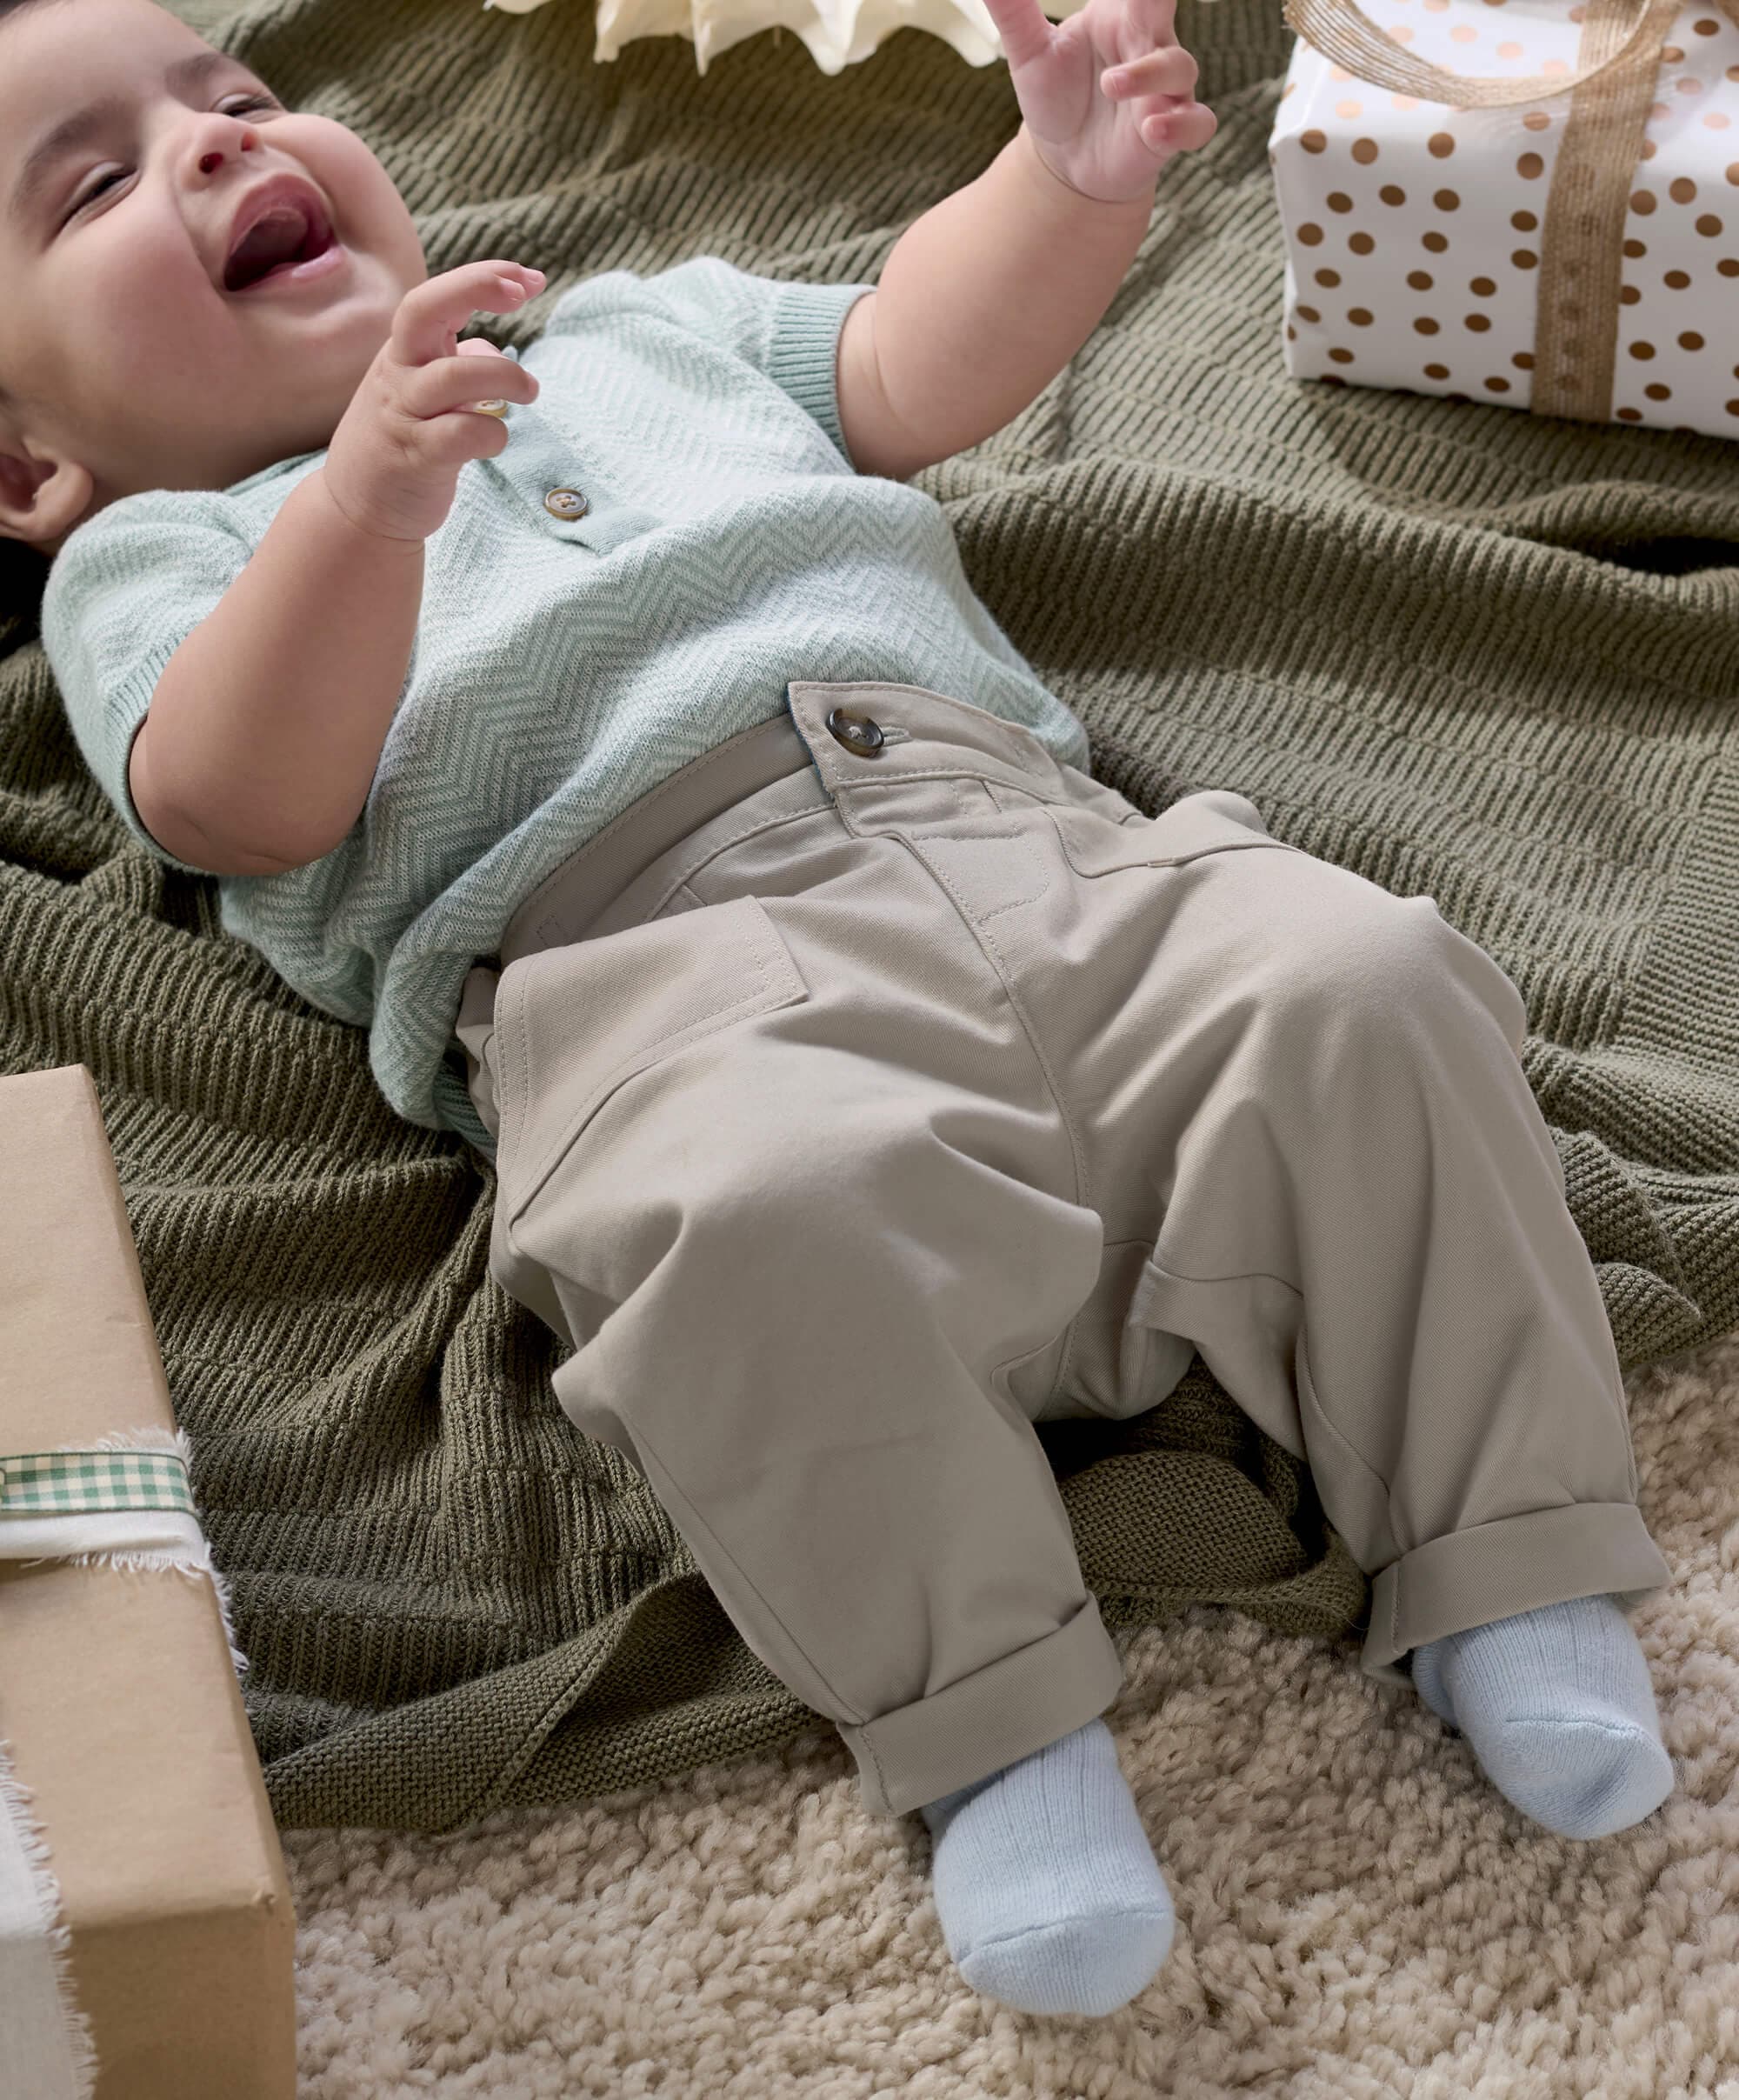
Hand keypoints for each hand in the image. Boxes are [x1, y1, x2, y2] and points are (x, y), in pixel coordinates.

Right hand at [323, 259, 545, 544]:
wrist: (356, 509)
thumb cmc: (399, 444)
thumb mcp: (422, 394)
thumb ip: (455, 366)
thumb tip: (487, 348)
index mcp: (404, 352)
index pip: (435, 296)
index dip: (483, 278)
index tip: (530, 279)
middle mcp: (399, 373)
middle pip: (425, 309)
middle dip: (476, 288)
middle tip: (521, 296)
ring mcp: (404, 414)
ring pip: (455, 376)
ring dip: (505, 376)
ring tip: (530, 391)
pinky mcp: (415, 458)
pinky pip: (462, 434)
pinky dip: (492, 433)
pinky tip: (495, 440)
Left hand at [980, 0, 1216, 205]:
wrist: (1065, 165)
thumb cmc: (1056, 98)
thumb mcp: (1029, 54)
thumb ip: (1014, 12)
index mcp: (1119, 14)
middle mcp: (1148, 44)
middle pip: (1164, 7)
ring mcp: (1165, 89)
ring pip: (1178, 68)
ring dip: (1149, 74)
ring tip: (1111, 85)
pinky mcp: (1171, 131)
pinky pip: (1197, 124)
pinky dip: (1182, 125)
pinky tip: (1154, 129)